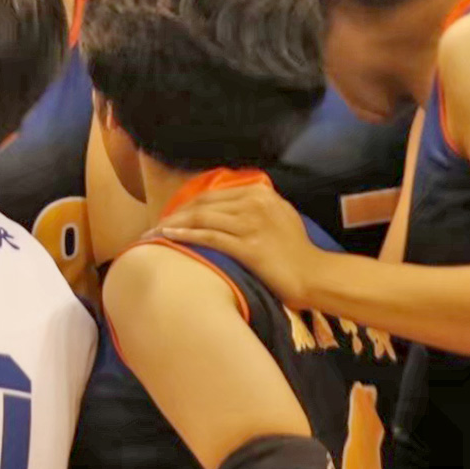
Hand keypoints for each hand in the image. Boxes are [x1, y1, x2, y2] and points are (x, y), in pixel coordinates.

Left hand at [155, 183, 319, 307]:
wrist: (313, 275)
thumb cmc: (296, 251)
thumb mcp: (280, 216)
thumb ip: (256, 206)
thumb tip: (230, 205)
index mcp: (260, 193)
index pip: (213, 195)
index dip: (187, 204)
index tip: (171, 216)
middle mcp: (254, 203)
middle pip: (203, 204)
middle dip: (175, 214)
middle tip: (156, 226)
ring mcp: (251, 223)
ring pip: (202, 218)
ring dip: (174, 225)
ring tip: (155, 234)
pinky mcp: (248, 246)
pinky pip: (209, 236)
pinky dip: (186, 235)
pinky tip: (170, 238)